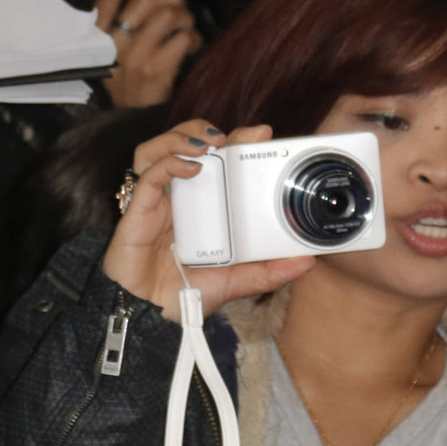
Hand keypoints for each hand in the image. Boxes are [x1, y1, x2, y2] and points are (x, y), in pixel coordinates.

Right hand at [93, 0, 201, 109]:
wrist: (133, 125)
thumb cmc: (129, 84)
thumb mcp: (116, 52)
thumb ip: (126, 23)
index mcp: (99, 35)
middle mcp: (113, 44)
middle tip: (180, 1)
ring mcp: (135, 57)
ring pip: (169, 15)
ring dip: (186, 17)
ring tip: (186, 29)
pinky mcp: (157, 71)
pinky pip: (183, 38)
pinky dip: (193, 38)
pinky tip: (191, 46)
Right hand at [102, 120, 314, 311]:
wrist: (151, 316)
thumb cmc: (186, 294)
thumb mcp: (237, 281)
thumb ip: (269, 271)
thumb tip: (307, 261)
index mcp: (203, 206)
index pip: (216, 160)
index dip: (235, 141)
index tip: (260, 134)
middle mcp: (180, 197)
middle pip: (185, 144)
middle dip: (205, 129)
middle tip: (232, 135)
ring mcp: (157, 201)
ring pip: (158, 148)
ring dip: (181, 137)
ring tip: (207, 144)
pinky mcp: (139, 209)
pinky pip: (149, 174)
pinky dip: (169, 163)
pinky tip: (191, 168)